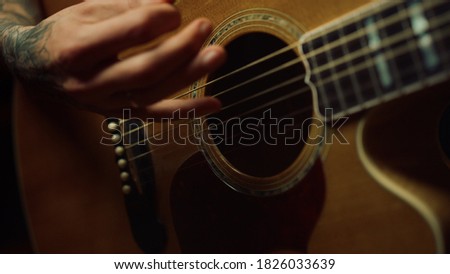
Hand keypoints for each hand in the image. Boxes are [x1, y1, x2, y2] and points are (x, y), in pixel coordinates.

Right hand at [3, 0, 225, 117]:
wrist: (37, 69)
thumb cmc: (65, 34)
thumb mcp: (89, 10)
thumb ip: (130, 5)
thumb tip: (170, 1)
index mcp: (78, 49)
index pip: (129, 33)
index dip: (159, 18)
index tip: (174, 11)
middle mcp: (91, 82)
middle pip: (146, 69)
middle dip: (181, 48)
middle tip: (205, 27)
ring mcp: (107, 104)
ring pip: (156, 94)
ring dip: (191, 75)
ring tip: (217, 54)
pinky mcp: (121, 114)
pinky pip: (158, 116)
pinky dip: (188, 111)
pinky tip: (214, 103)